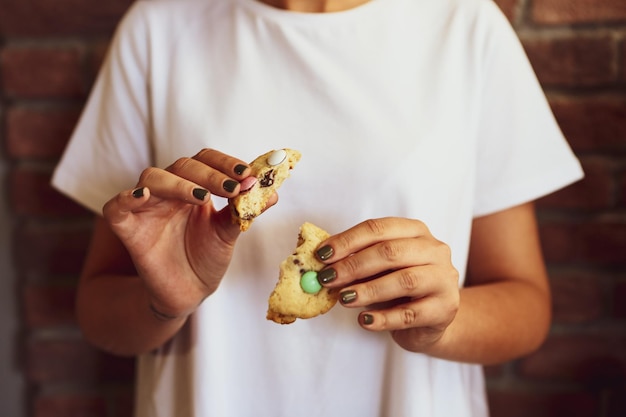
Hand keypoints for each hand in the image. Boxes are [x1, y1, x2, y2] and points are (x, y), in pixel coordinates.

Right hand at [102, 149, 274, 318]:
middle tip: (233, 188)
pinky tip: (144, 197)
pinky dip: (126, 197)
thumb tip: (274, 192)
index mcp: (195, 186)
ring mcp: (147, 207)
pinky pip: (117, 206)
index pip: (206, 160)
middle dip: (210, 174)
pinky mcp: (127, 227)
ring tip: (202, 197)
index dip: (225, 163)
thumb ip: (245, 210)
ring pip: (152, 178)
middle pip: (183, 166)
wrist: (188, 292)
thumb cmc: (207, 257)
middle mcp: (169, 191)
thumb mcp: (230, 232)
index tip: (247, 174)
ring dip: (178, 183)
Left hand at [316, 217, 459, 352]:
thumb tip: (322, 260)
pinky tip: (364, 320)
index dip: (348, 240)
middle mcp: (434, 250)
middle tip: (328, 278)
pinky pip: (410, 314)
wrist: (433, 319)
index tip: (322, 255)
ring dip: (368, 290)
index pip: (379, 228)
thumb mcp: (381, 268)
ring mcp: (444, 279)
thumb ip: (357, 260)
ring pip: (404, 281)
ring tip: (344, 299)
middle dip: (354, 265)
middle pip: (391, 252)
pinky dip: (383, 318)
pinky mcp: (445, 309)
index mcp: (416, 231)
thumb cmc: (401, 288)